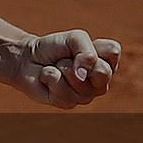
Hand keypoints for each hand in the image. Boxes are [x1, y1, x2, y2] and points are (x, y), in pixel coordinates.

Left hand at [1, 30, 121, 108]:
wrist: (28, 59)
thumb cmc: (54, 47)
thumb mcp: (74, 39)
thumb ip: (86, 52)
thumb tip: (83, 76)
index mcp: (106, 62)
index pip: (113, 51)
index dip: (94, 45)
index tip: (78, 45)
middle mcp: (100, 81)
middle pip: (102, 72)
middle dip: (78, 61)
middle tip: (66, 59)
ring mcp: (85, 95)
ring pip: (80, 83)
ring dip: (62, 69)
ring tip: (56, 68)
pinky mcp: (68, 103)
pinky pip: (64, 92)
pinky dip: (51, 79)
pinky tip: (48, 78)